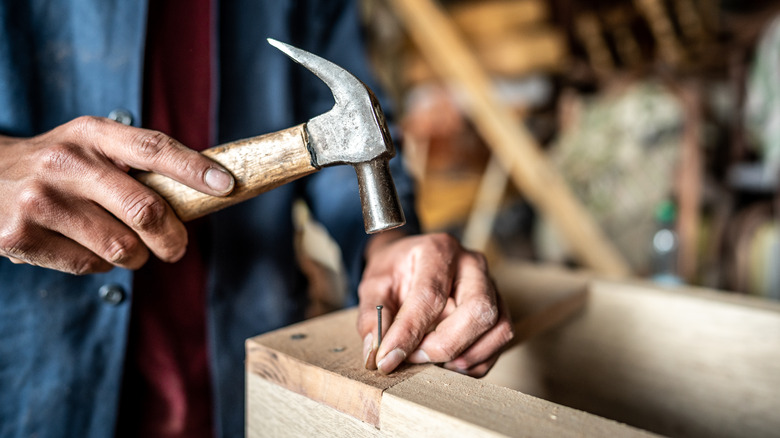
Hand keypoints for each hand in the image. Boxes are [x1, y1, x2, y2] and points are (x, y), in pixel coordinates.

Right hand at [0, 116, 233, 273]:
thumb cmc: (59, 166)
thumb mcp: (92, 146)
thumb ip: (139, 163)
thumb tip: (206, 191)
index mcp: (92, 134)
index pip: (153, 148)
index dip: (194, 169)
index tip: (226, 186)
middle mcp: (66, 164)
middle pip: (146, 210)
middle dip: (173, 238)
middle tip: (176, 247)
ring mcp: (41, 201)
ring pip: (122, 247)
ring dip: (136, 255)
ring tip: (123, 243)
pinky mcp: (22, 237)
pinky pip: (91, 266)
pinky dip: (101, 264)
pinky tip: (85, 246)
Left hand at [358, 232, 513, 376]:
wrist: (410, 263)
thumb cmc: (394, 272)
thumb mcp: (373, 286)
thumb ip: (372, 317)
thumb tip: (376, 354)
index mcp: (438, 250)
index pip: (431, 295)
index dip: (409, 332)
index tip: (388, 359)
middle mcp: (472, 265)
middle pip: (478, 310)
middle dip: (445, 345)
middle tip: (416, 357)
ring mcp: (491, 286)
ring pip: (497, 328)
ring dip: (465, 356)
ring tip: (432, 361)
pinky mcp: (499, 308)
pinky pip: (499, 342)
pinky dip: (475, 362)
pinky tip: (448, 363)